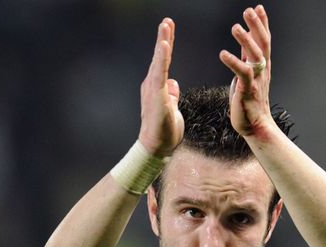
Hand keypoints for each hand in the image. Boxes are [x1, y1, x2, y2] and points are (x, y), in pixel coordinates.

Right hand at [138, 18, 183, 156]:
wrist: (156, 147)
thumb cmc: (165, 131)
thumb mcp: (172, 108)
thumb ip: (171, 94)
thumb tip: (173, 83)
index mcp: (157, 86)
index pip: (163, 62)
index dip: (167, 45)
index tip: (169, 29)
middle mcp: (152, 84)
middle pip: (160, 57)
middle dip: (164, 37)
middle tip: (167, 20)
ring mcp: (153, 88)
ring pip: (159, 61)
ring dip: (163, 42)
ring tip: (166, 25)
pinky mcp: (156, 94)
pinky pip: (160, 72)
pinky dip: (162, 58)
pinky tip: (165, 44)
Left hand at [219, 5, 274, 136]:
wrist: (255, 126)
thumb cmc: (249, 101)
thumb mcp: (249, 75)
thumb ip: (247, 58)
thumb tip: (246, 41)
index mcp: (262, 66)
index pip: (264, 40)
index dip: (262, 24)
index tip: (258, 8)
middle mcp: (262, 71)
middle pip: (263, 43)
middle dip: (257, 26)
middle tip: (249, 10)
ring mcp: (256, 80)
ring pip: (255, 56)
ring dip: (246, 40)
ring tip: (235, 27)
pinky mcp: (247, 90)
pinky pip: (243, 73)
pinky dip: (233, 62)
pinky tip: (223, 53)